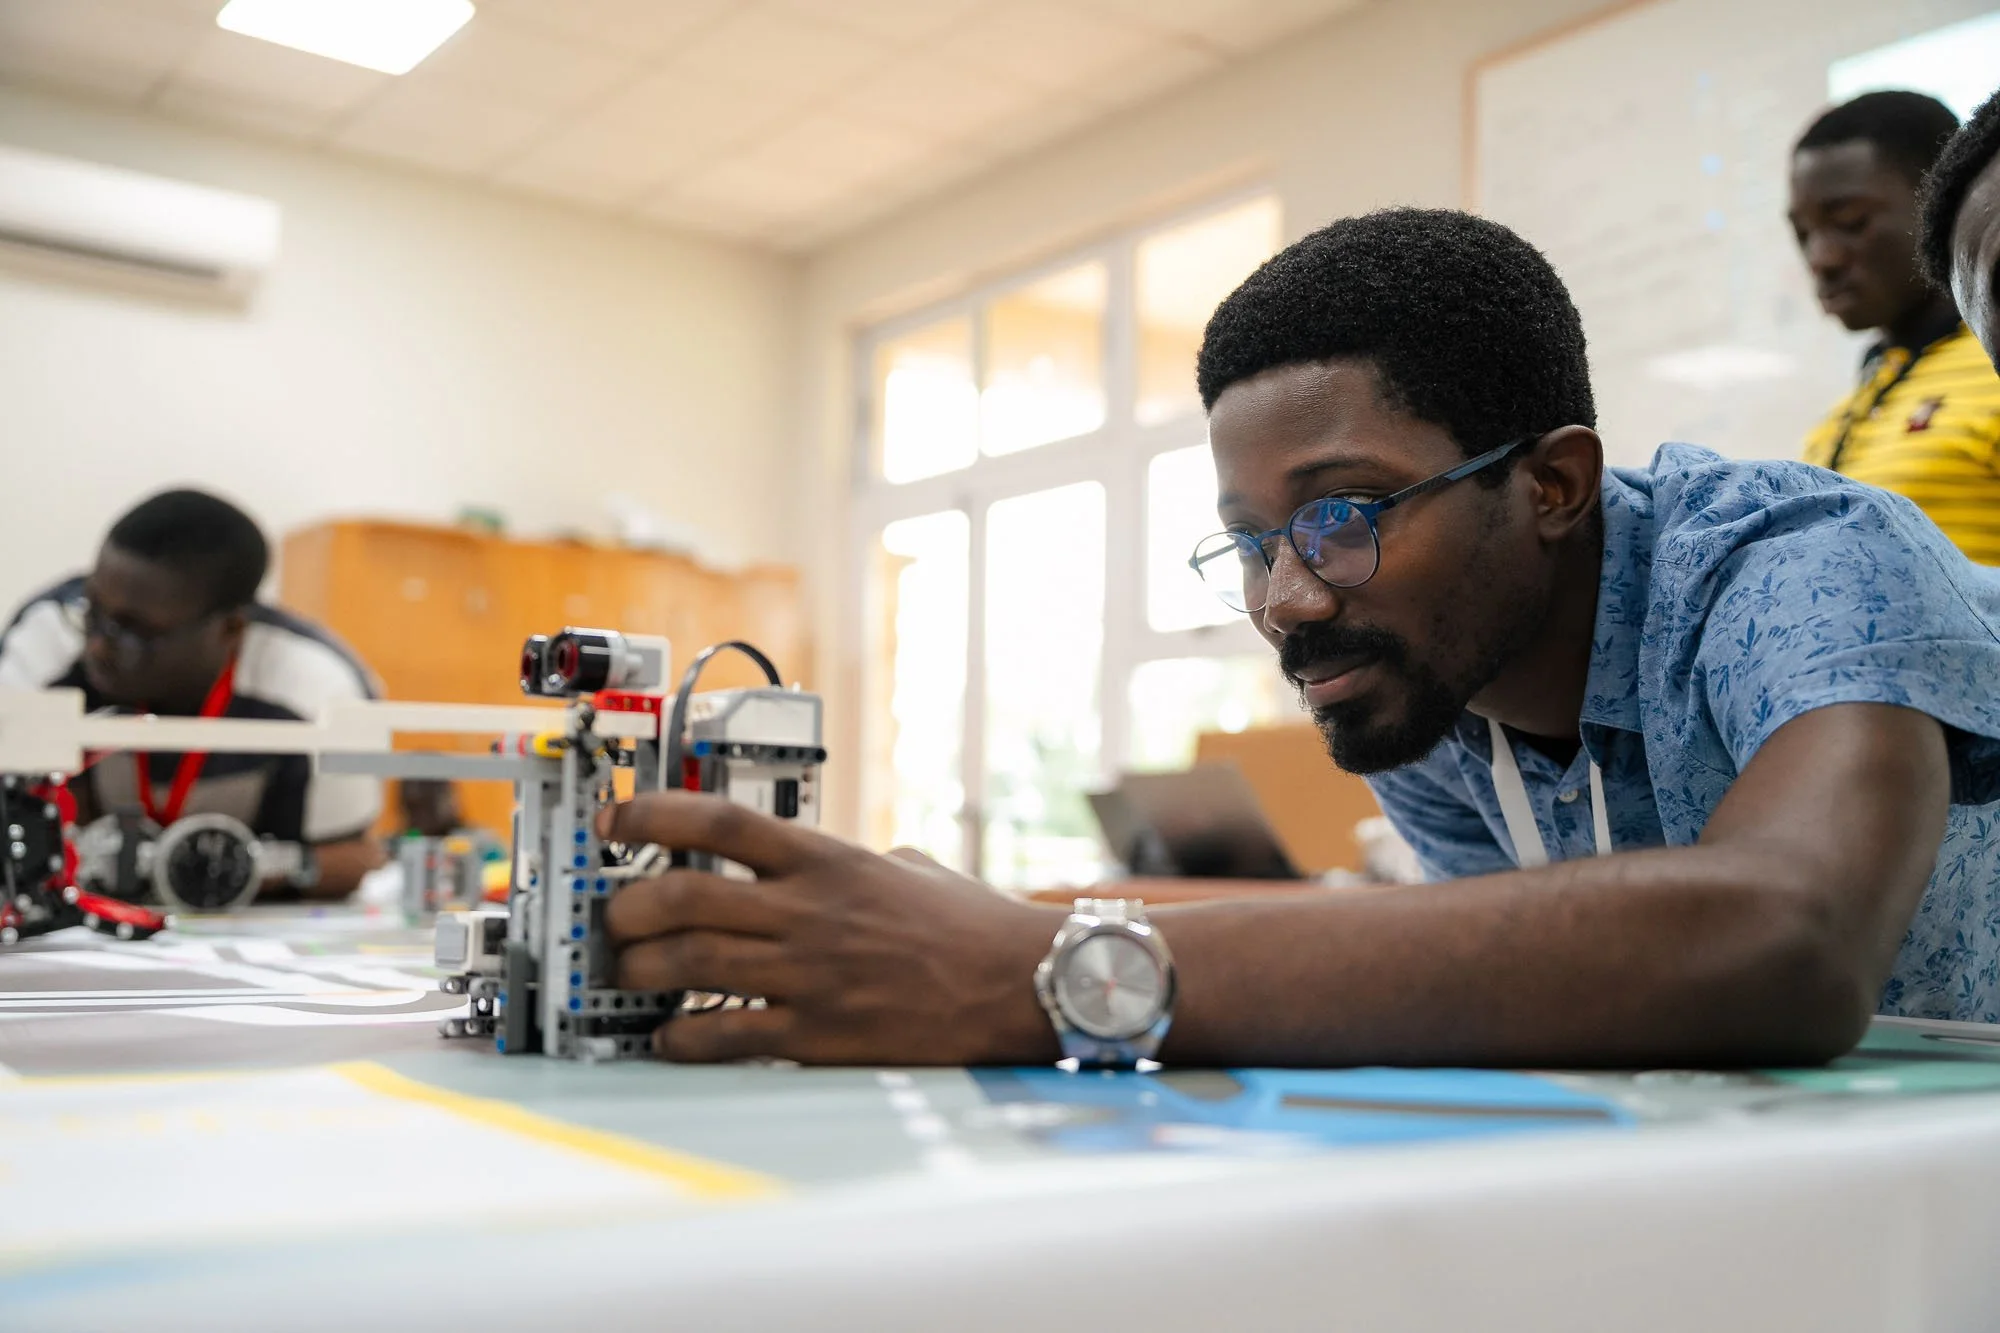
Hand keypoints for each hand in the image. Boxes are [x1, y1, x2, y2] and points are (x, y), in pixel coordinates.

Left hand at [600, 792, 1060, 1065]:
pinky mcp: (818, 1034)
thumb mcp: (902, 864)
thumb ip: (840, 861)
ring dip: (639, 970)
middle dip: (627, 908)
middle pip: (683, 895)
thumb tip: (798, 861)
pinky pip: (723, 1035)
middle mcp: (808, 912)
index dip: (652, 816)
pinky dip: (681, 1037)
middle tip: (615, 918)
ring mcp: (809, 975)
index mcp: (826, 860)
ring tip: (629, 974)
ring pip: (687, 964)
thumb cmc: (969, 925)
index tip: (614, 822)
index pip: (717, 823)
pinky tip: (671, 1035)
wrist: (1019, 984)